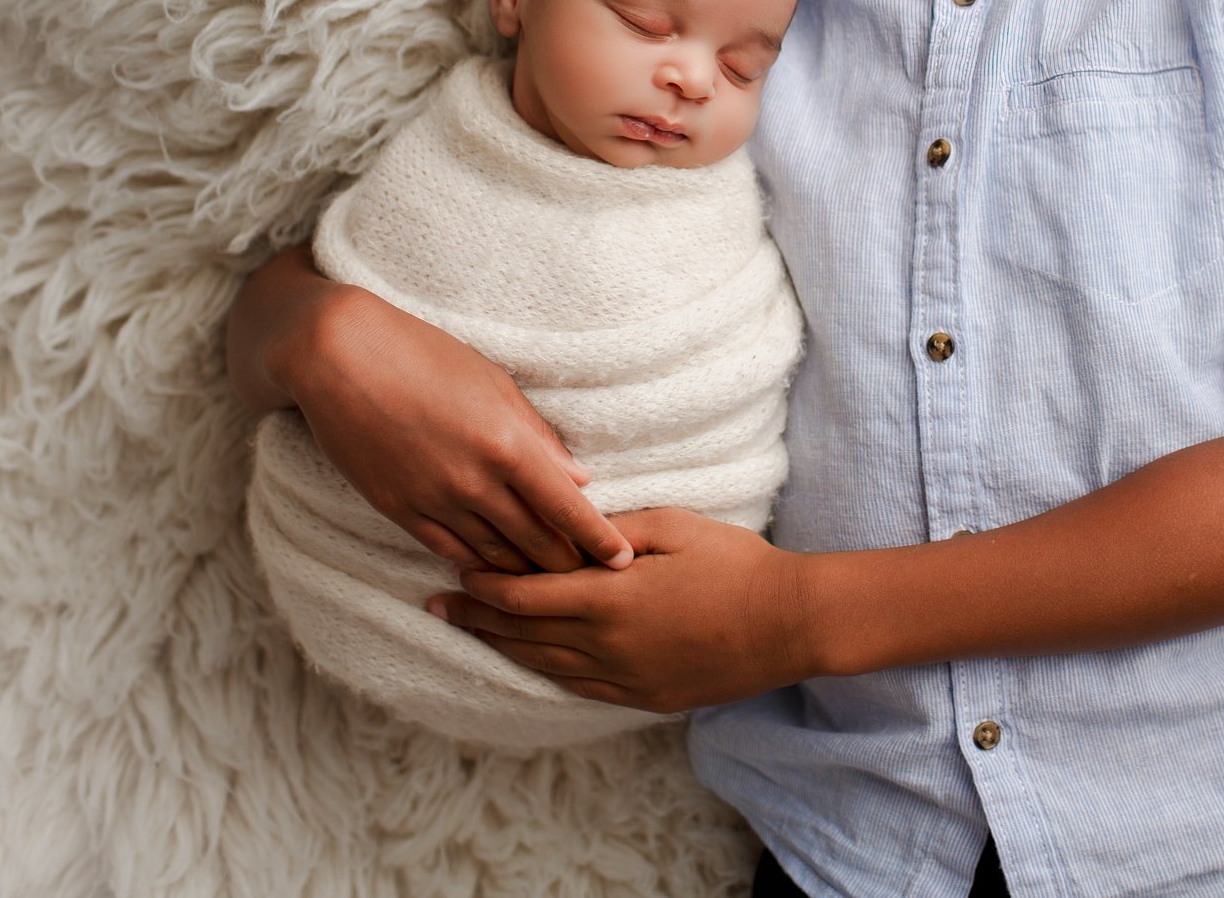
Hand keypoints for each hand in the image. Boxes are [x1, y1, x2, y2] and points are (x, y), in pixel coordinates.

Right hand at [225, 245, 631, 574]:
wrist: (338, 357)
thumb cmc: (424, 355)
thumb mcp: (493, 382)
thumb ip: (537, 435)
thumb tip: (578, 478)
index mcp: (506, 443)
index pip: (567, 508)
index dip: (598, 540)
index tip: (622, 560)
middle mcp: (474, 481)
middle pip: (534, 542)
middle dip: (567, 565)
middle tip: (592, 578)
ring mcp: (433, 500)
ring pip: (493, 555)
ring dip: (525, 572)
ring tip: (551, 582)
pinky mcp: (398, 509)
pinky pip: (449, 551)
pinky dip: (478, 565)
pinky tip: (495, 571)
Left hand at [429, 508, 813, 712]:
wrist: (788, 623)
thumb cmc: (735, 564)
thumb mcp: (674, 525)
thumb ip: (615, 530)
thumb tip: (571, 525)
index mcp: (609, 599)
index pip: (526, 595)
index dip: (486, 586)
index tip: (458, 574)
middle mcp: (606, 645)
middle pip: (524, 634)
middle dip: (476, 619)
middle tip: (436, 608)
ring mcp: (625, 678)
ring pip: (545, 666)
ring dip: (503, 648)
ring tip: (471, 634)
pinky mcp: (645, 697)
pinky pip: (579, 688)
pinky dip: (546, 672)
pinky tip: (531, 662)